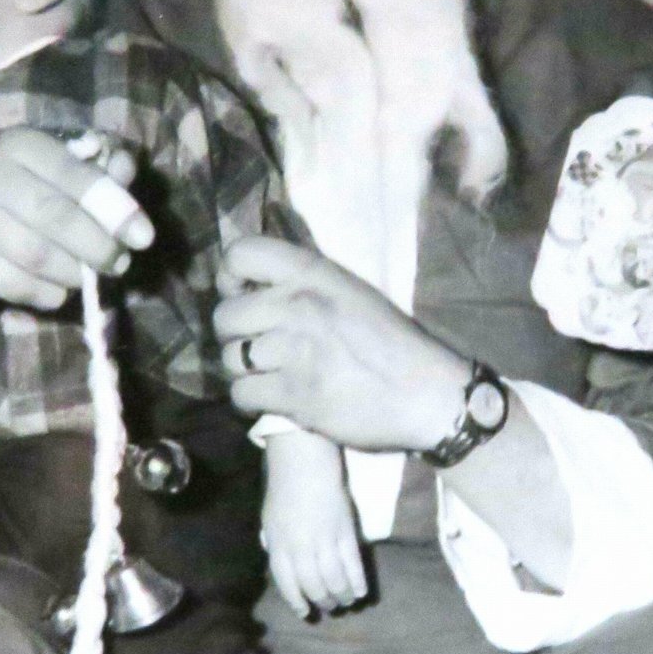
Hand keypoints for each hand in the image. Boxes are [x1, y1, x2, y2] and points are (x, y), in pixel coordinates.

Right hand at [0, 128, 153, 310]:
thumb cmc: (28, 198)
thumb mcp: (63, 177)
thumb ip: (100, 176)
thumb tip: (126, 169)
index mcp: (20, 145)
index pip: (74, 173)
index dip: (114, 206)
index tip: (144, 237)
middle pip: (54, 215)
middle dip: (97, 246)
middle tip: (120, 263)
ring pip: (35, 255)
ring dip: (73, 272)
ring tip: (86, 275)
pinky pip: (15, 285)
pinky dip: (46, 293)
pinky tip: (55, 288)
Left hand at [214, 237, 472, 452]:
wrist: (427, 394)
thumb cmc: (392, 342)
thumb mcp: (351, 292)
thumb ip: (304, 283)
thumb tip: (253, 282)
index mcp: (314, 273)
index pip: (240, 254)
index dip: (230, 276)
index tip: (242, 293)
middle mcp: (299, 305)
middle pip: (225, 315)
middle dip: (235, 334)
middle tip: (258, 345)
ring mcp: (294, 351)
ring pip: (230, 358)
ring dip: (244, 370)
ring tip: (270, 374)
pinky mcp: (294, 396)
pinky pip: (242, 395)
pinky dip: (252, 400)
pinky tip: (275, 397)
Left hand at [261, 430, 366, 617]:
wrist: (305, 465)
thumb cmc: (285, 491)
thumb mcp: (270, 522)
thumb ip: (276, 546)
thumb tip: (284, 568)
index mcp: (279, 546)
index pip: (287, 584)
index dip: (297, 602)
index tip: (305, 612)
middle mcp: (300, 548)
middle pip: (313, 585)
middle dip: (322, 601)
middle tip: (329, 606)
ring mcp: (324, 541)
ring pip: (334, 580)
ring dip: (340, 596)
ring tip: (345, 602)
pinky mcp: (345, 532)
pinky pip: (352, 564)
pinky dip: (356, 581)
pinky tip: (359, 592)